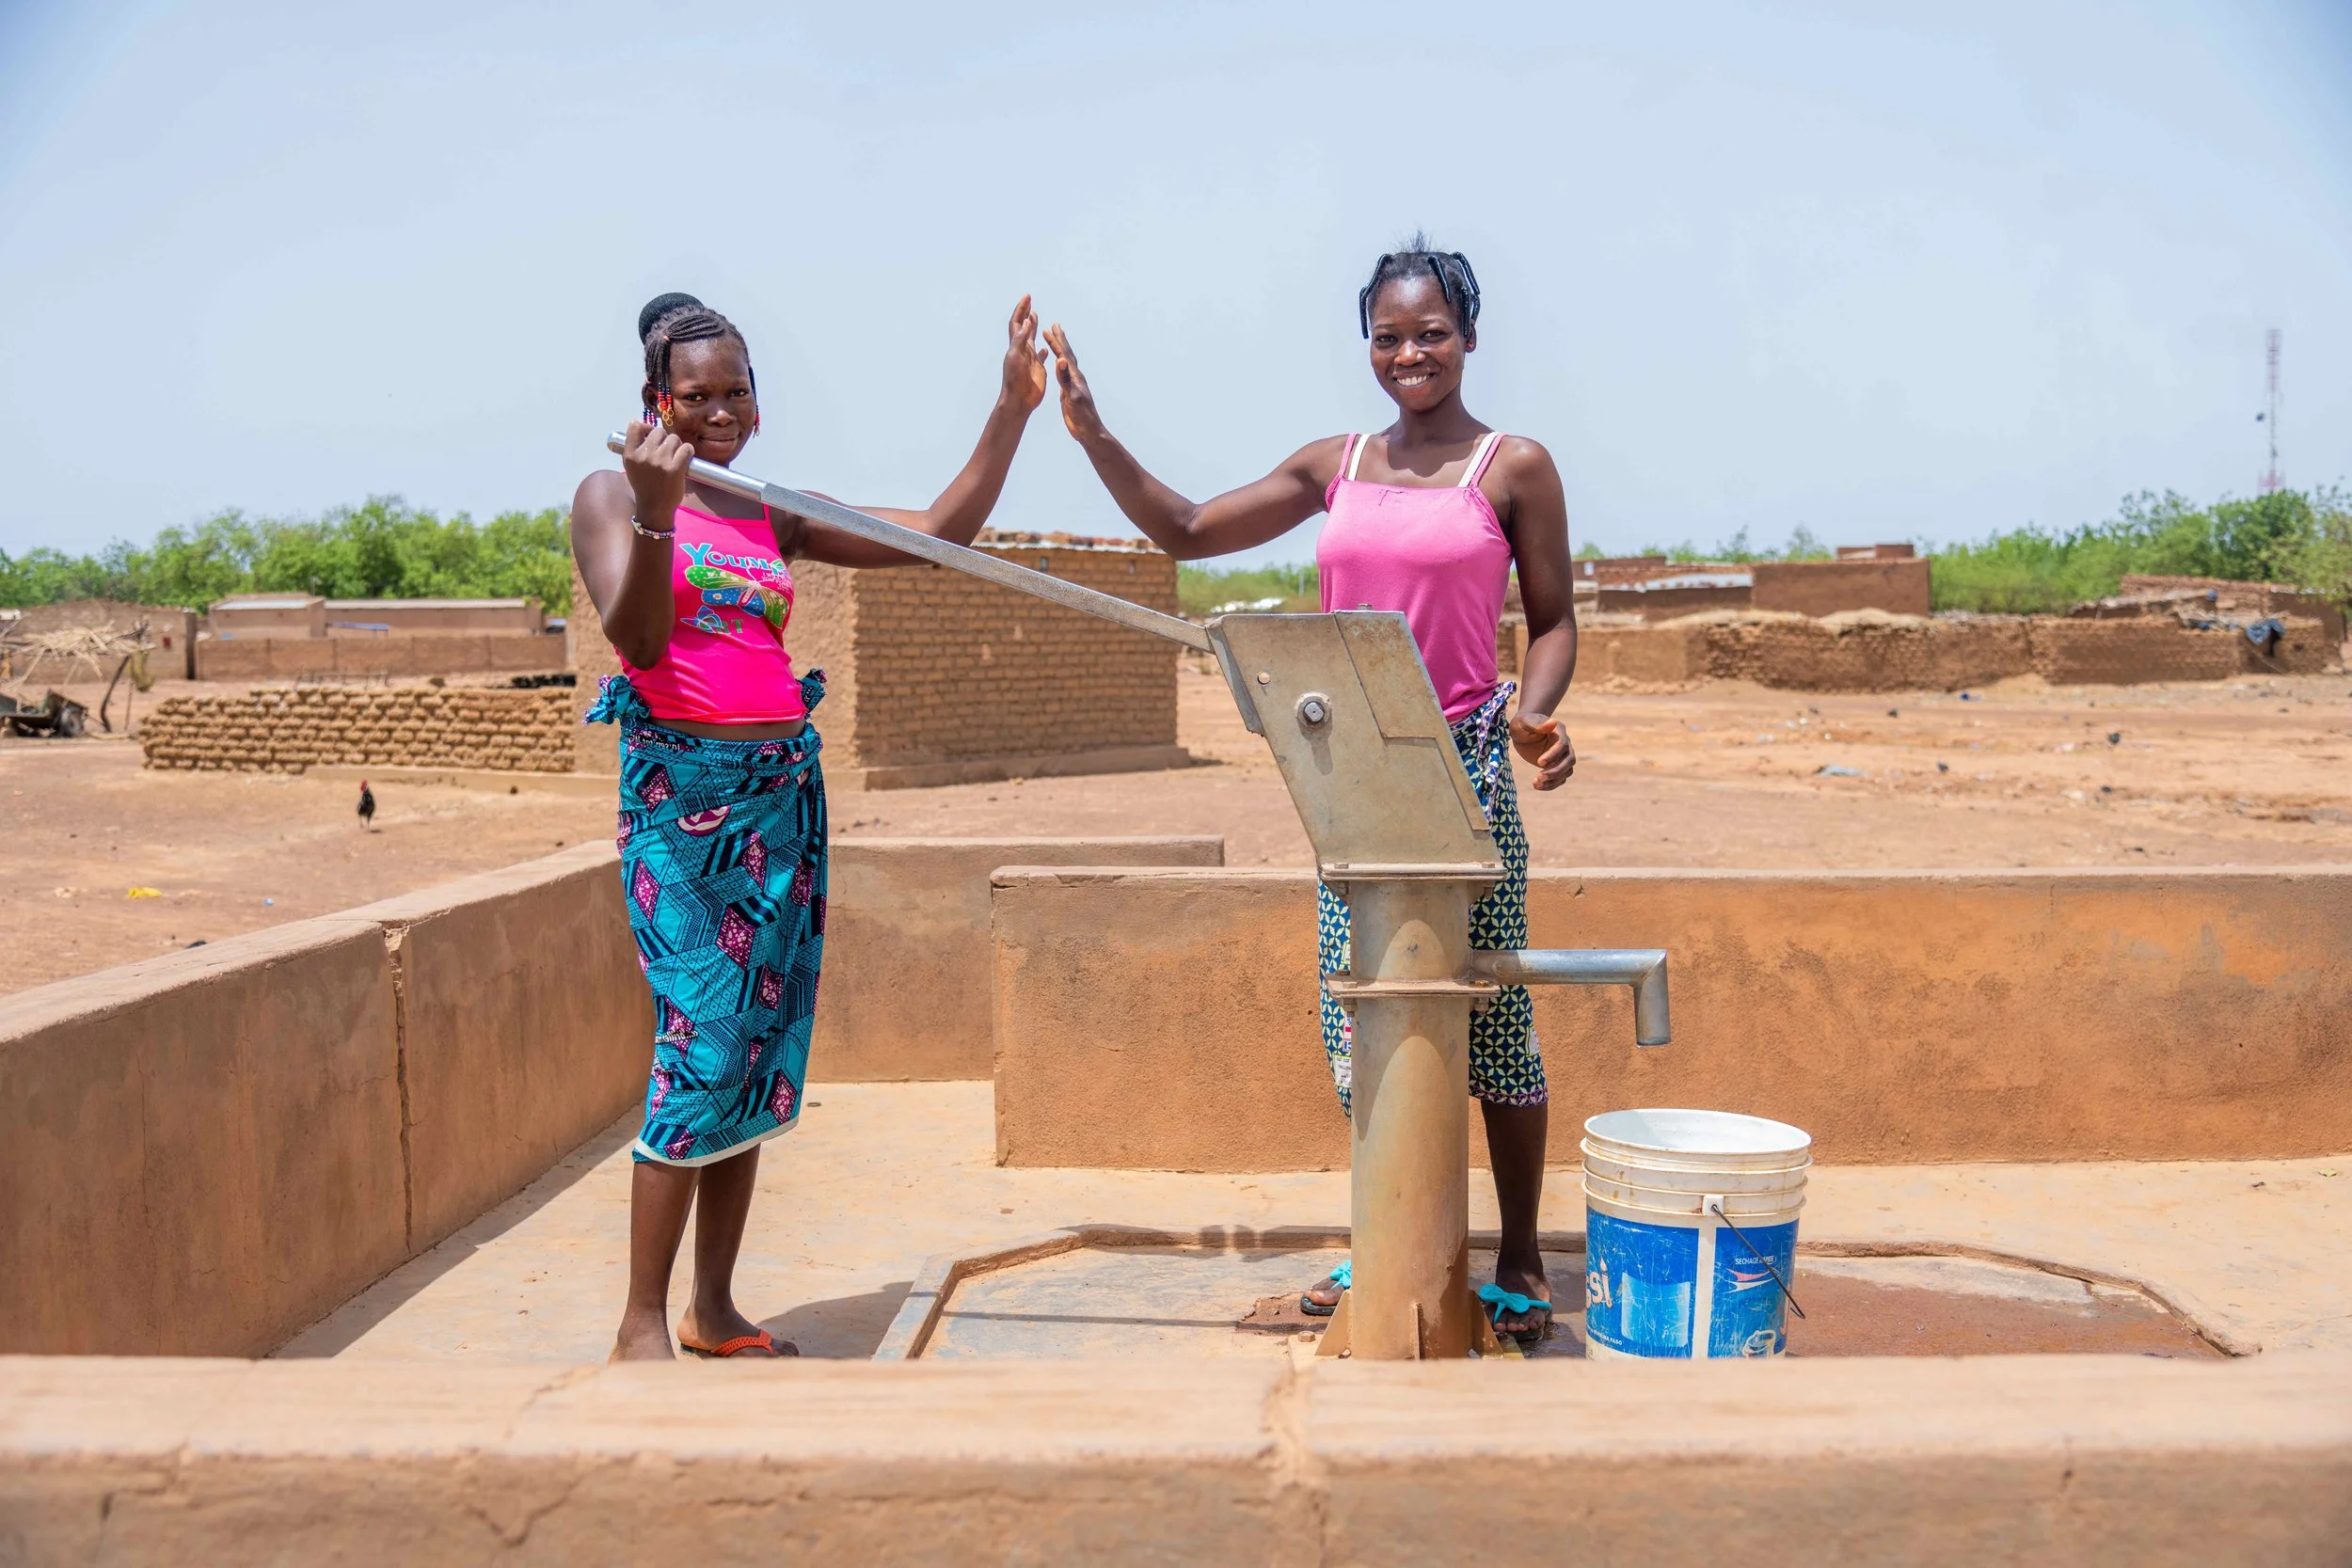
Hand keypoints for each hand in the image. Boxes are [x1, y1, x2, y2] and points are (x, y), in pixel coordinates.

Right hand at [620, 418, 692, 528]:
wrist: (654, 508)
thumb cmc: (644, 485)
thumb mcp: (632, 466)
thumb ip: (636, 448)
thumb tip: (647, 428)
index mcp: (630, 455)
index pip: (635, 426)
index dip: (646, 427)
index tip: (651, 436)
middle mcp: (644, 456)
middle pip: (658, 431)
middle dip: (665, 439)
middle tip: (667, 451)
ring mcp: (660, 462)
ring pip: (674, 438)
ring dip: (677, 446)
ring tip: (675, 457)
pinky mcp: (675, 469)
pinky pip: (686, 448)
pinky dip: (688, 451)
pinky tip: (686, 458)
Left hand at [1002, 295, 1046, 411]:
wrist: (1019, 399)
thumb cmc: (1015, 380)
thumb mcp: (1016, 356)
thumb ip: (1021, 339)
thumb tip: (1025, 321)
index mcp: (1017, 346)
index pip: (1017, 323)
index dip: (1021, 309)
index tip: (1027, 297)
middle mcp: (1023, 350)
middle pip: (1023, 327)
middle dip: (1026, 314)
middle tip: (1030, 301)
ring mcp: (1030, 359)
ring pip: (1031, 339)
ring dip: (1033, 327)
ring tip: (1035, 316)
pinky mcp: (1037, 369)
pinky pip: (1040, 356)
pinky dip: (1042, 348)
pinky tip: (1045, 346)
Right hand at [1045, 323, 1105, 442]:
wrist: (1089, 430)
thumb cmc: (1081, 416)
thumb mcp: (1071, 396)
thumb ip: (1065, 379)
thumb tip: (1061, 360)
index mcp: (1075, 377)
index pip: (1065, 355)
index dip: (1057, 342)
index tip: (1050, 328)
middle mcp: (1075, 378)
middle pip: (1066, 355)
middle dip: (1059, 341)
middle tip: (1054, 327)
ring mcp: (1073, 385)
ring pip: (1065, 363)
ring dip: (1060, 351)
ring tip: (1055, 342)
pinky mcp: (1069, 393)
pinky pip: (1063, 374)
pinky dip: (1059, 366)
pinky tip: (1057, 365)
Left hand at [1510, 710, 1575, 789]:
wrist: (1522, 731)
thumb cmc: (1522, 724)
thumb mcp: (1524, 722)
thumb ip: (1537, 724)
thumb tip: (1553, 722)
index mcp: (1558, 731)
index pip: (1562, 745)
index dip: (1553, 755)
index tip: (1539, 763)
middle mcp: (1565, 743)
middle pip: (1569, 760)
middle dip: (1556, 771)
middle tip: (1539, 777)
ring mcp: (1562, 755)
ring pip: (1567, 771)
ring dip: (1554, 780)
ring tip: (1536, 783)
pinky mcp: (1557, 765)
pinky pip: (1560, 778)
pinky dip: (1551, 784)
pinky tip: (1538, 786)